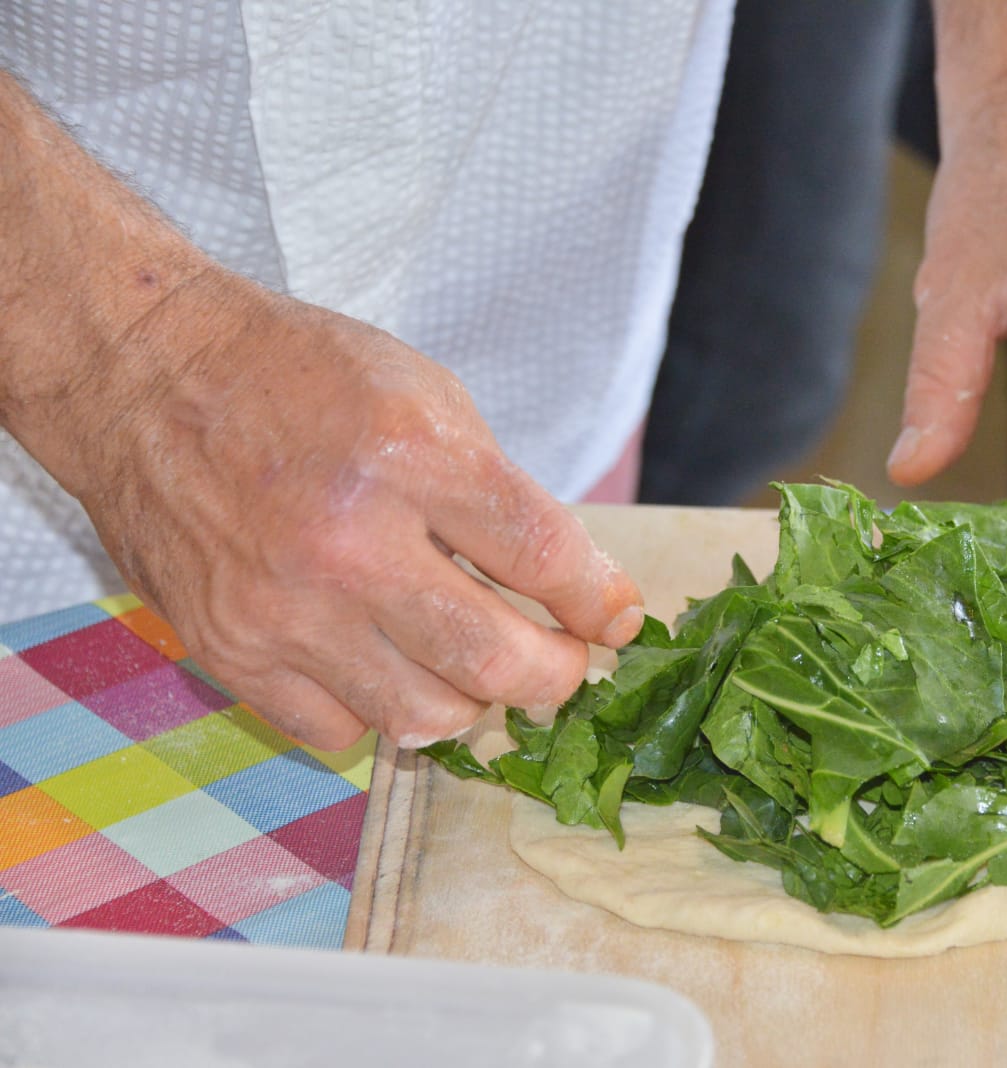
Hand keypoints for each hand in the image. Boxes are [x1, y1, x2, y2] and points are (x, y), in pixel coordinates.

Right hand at [77, 273, 642, 749]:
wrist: (146, 376)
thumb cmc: (298, 375)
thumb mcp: (426, 396)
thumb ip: (499, 495)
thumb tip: (573, 588)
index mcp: (411, 457)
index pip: (545, 558)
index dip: (601, 602)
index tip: (618, 617)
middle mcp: (348, 543)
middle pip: (496, 661)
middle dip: (558, 675)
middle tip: (565, 662)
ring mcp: (283, 608)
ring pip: (425, 717)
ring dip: (473, 702)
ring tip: (475, 665)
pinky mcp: (230, 650)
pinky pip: (340, 731)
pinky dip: (379, 711)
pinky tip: (384, 665)